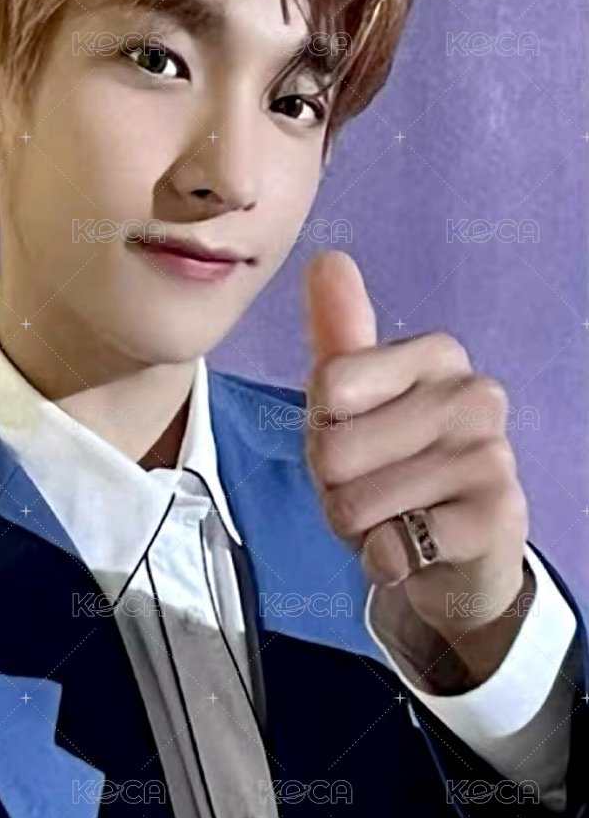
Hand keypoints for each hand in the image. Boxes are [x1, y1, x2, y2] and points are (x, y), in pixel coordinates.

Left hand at [303, 250, 533, 686]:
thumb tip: (327, 257)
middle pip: (333, 450)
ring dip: (358, 528)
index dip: (322, 430)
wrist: (457, 557)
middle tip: (377, 490)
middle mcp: (474, 392)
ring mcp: (490, 454)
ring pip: (355, 502)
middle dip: (335, 488)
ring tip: (397, 518)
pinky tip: (418, 548)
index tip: (357, 440)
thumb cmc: (396, 470)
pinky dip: (385, 561)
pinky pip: (391, 546)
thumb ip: (340, 333)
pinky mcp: (496, 517)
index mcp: (437, 353)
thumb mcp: (356, 403)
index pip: (327, 384)